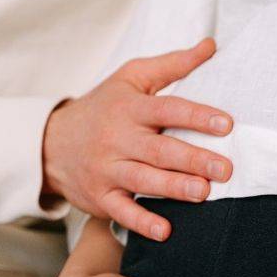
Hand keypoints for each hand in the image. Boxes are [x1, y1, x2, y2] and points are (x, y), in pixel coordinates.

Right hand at [42, 38, 233, 240]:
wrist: (50, 143)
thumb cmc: (103, 107)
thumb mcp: (131, 77)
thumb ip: (173, 64)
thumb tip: (211, 46)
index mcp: (130, 108)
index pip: (168, 109)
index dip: (197, 116)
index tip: (226, 124)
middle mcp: (118, 139)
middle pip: (159, 149)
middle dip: (193, 159)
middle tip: (224, 169)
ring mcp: (107, 169)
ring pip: (143, 180)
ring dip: (174, 188)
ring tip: (203, 193)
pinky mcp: (100, 197)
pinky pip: (122, 211)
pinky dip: (142, 222)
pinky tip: (165, 230)